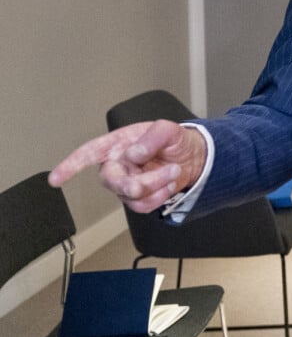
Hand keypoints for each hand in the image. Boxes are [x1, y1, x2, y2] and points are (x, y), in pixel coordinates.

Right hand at [48, 120, 206, 213]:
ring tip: (174, 171)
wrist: (192, 157)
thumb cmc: (174, 141)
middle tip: (151, 180)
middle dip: (130, 184)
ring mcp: (126, 183)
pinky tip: (169, 184)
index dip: (70, 165)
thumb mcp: (169, 130)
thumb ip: (152, 137)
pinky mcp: (137, 198)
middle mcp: (117, 165)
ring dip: (157, 185)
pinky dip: (160, 196)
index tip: (55, 179)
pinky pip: (142, 206)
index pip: (88, 153)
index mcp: (117, 145)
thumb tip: (133, 154)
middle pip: (111, 180)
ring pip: (131, 194)